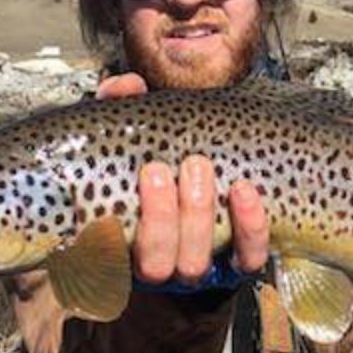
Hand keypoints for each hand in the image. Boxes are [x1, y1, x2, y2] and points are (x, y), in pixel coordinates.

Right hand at [97, 73, 268, 285]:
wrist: (210, 174)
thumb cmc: (162, 156)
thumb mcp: (134, 131)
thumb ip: (121, 108)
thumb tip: (126, 87)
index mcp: (119, 240)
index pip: (104, 258)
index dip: (104, 241)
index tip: (106, 200)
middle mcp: (157, 262)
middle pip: (154, 264)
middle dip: (159, 219)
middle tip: (162, 170)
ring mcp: (198, 263)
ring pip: (193, 264)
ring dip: (195, 217)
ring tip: (197, 167)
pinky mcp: (238, 259)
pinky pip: (247, 259)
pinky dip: (248, 227)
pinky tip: (244, 191)